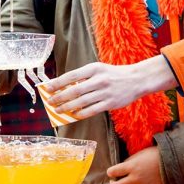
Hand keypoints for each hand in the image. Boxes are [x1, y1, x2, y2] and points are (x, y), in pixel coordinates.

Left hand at [39, 55, 177, 118]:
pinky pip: (92, 110)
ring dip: (67, 107)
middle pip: (74, 90)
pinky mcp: (110, 103)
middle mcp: (99, 79)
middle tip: (50, 102)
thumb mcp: (99, 70)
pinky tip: (74, 115)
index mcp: (94, 68)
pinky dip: (81, 113)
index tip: (47, 88)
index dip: (57, 83)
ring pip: (81, 102)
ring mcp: (105, 92)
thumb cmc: (113, 75)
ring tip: (58, 110)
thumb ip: (84, 77)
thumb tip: (65, 88)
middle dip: (60, 97)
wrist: (136, 79)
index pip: (71, 76)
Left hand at [106, 146, 163, 183]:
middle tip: (113, 182)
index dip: (110, 172)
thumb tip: (119, 170)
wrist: (171, 160)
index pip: (113, 172)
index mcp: (132, 166)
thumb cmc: (153, 155)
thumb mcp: (138, 155)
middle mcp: (136, 178)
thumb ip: (128, 163)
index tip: (111, 173)